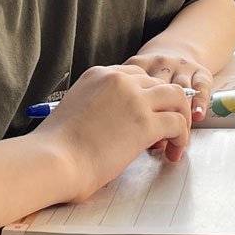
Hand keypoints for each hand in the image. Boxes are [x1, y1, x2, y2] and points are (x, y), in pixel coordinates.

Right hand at [34, 65, 193, 202]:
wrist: (53, 159)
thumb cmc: (56, 146)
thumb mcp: (76, 110)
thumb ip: (98, 107)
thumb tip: (113, 124)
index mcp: (98, 75)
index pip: (136, 76)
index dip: (146, 97)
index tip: (148, 116)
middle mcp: (119, 80)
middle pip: (158, 83)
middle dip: (166, 106)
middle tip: (166, 131)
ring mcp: (134, 99)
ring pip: (177, 97)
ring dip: (181, 117)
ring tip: (176, 140)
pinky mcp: (146, 122)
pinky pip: (178, 122)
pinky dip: (181, 138)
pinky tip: (173, 152)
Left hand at [126, 51, 215, 160]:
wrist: (173, 48)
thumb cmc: (149, 75)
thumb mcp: (132, 80)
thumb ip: (129, 99)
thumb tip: (131, 133)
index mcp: (139, 64)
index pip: (139, 87)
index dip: (138, 114)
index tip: (139, 134)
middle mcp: (161, 63)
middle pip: (160, 90)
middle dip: (159, 116)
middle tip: (159, 140)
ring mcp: (181, 66)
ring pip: (181, 90)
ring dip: (179, 114)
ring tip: (177, 135)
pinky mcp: (200, 71)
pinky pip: (201, 87)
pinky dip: (199, 103)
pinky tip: (197, 116)